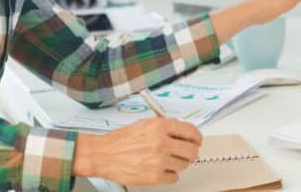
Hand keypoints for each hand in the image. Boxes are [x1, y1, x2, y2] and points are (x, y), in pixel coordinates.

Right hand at [72, 117, 201, 185]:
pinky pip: (174, 178)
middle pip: (192, 151)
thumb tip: (181, 130)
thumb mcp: (144, 124)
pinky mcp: (155, 177)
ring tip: (168, 160)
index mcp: (160, 126)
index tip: (196, 140)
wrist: (104, 155)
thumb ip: (164, 126)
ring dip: (179, 163)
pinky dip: (170, 175)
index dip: (196, 137)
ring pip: (184, 165)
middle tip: (185, 152)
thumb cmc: (120, 140)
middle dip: (190, 152)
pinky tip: (161, 169)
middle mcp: (161, 143)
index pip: (190, 131)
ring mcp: (159, 161)